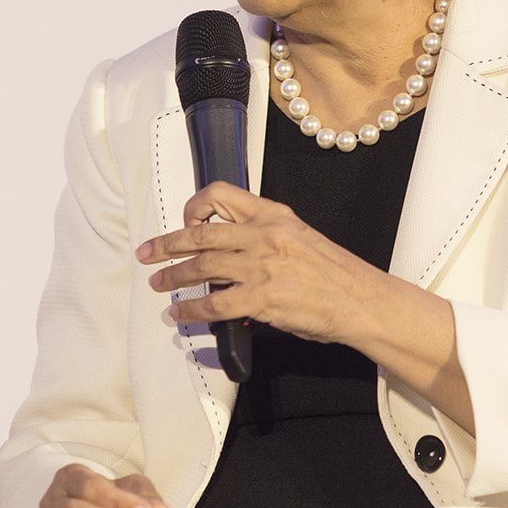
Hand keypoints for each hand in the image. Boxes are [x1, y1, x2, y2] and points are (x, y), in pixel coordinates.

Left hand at [137, 181, 380, 343]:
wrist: (360, 300)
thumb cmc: (335, 274)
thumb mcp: (300, 238)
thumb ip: (265, 238)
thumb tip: (232, 254)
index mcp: (273, 215)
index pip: (223, 194)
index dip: (195, 206)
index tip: (184, 221)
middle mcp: (263, 235)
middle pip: (200, 234)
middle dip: (166, 245)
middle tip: (147, 253)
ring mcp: (260, 266)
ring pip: (200, 268)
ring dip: (172, 277)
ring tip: (158, 284)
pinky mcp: (260, 298)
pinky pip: (213, 304)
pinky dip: (190, 310)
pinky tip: (179, 313)